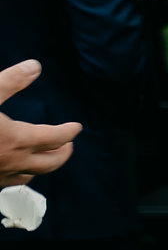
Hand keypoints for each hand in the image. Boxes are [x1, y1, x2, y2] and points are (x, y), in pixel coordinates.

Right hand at [0, 60, 79, 184]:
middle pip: (50, 163)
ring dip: (42, 166)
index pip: (56, 138)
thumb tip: (35, 66)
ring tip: (44, 157)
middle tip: (68, 145)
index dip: (69, 132)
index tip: (76, 127)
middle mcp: (12, 161)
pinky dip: (18, 176)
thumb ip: (10, 81)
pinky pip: (8, 183)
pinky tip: (13, 169)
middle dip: (63, 154)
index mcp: (18, 139)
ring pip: (29, 176)